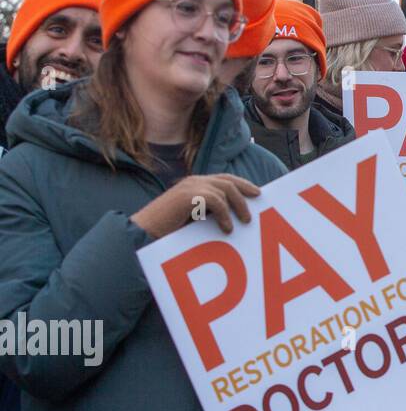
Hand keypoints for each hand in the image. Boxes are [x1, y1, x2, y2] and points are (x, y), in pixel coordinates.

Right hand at [131, 173, 260, 236]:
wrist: (143, 232)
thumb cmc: (167, 228)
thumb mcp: (193, 216)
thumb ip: (209, 211)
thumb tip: (235, 216)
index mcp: (195, 184)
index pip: (224, 178)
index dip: (242, 184)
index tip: (256, 192)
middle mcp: (194, 181)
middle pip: (228, 180)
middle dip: (245, 190)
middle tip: (257, 202)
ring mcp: (190, 187)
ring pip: (225, 189)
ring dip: (238, 205)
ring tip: (245, 220)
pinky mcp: (188, 196)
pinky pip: (216, 201)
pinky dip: (225, 214)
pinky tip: (227, 228)